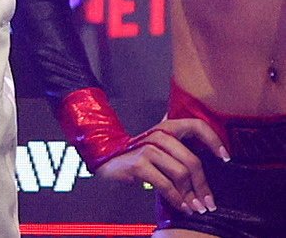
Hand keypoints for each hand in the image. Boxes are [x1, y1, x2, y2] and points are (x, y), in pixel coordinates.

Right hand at [95, 116, 226, 216]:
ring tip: (195, 207)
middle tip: (209, 202)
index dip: (213, 140)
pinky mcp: (139, 164)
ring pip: (181, 173)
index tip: (225, 158)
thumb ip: (180, 148)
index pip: (196, 125)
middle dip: (203, 186)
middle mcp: (158, 134)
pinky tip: (181, 206)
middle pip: (192, 160)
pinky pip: (166, 184)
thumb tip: (212, 163)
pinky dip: (177, 199)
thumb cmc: (139, 155)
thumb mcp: (160, 147)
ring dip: (191, 195)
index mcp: (167, 127)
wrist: (107, 159)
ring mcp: (148, 148)